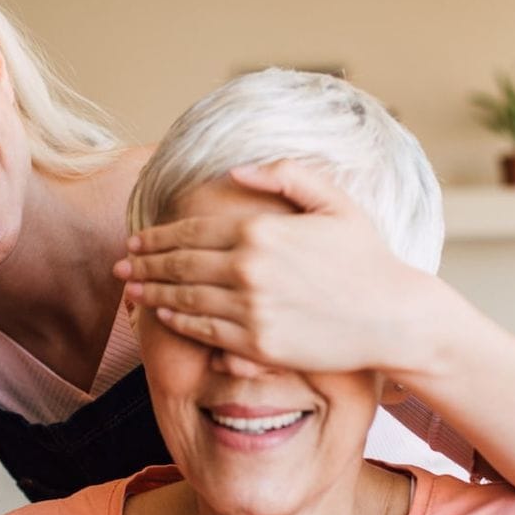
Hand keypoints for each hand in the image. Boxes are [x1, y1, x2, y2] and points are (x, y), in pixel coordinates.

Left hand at [115, 162, 444, 374]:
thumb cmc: (367, 257)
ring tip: (131, 291)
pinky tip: (164, 317)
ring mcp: (251, 310)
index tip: (137, 239)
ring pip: (185, 301)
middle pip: (179, 266)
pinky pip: (206, 333)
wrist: (393, 316)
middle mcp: (249, 269)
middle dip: (144, 265)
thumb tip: (236, 169)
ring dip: (151, 295)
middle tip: (120, 265)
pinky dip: (178, 324)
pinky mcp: (259, 346)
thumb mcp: (334, 202)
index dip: (157, 236)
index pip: (191, 232)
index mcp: (260, 231)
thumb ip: (286, 175)